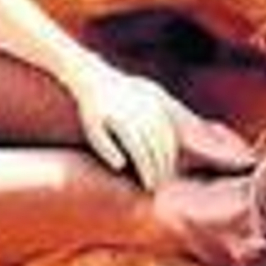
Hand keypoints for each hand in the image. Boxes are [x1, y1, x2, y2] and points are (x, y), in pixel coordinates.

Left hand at [72, 67, 177, 189]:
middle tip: (160, 186)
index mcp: (123, 122)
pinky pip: (170, 123)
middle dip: (161, 169)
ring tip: (167, 174)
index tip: (149, 187)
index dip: (147, 173)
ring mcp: (150, 105)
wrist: (96, 78)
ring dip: (169, 158)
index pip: (141, 154)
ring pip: (166, 136)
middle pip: (157, 147)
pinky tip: (170, 154)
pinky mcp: (156, 98)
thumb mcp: (92, 131)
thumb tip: (121, 166)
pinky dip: (173, 141)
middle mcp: (140, 113)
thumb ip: (105, 149)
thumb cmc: (92, 111)